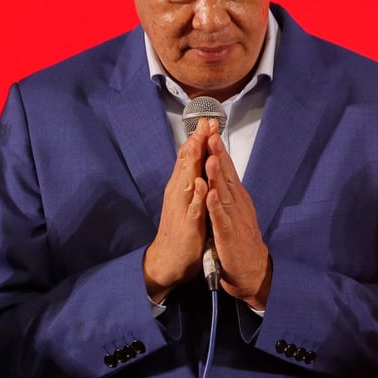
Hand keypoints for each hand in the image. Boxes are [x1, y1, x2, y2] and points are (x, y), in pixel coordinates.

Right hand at [143, 118, 213, 302]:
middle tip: (204, 121)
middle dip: (196, 141)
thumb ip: (191, 179)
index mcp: (183, 186)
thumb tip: (196, 159)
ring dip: (193, 162)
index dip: (199, 138)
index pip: (190, 157)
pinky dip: (197, 196)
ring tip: (199, 144)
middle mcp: (179, 192)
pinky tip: (200, 184)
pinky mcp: (187, 224)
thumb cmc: (182, 227)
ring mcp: (182, 207)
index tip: (208, 119)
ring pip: (187, 180)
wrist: (169, 258)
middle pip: (187, 162)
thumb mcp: (188, 199)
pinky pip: (193, 208)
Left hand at [205, 130, 271, 309]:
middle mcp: (238, 204)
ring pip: (224, 193)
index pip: (227, 170)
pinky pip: (221, 219)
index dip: (220, 152)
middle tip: (213, 135)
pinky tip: (211, 194)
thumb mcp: (235, 211)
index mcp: (237, 198)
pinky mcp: (228, 235)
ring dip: (217, 176)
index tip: (212, 132)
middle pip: (227, 176)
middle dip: (219, 155)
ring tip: (211, 158)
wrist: (251, 269)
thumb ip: (230, 193)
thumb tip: (223, 173)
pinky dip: (215, 206)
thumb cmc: (240, 239)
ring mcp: (234, 219)